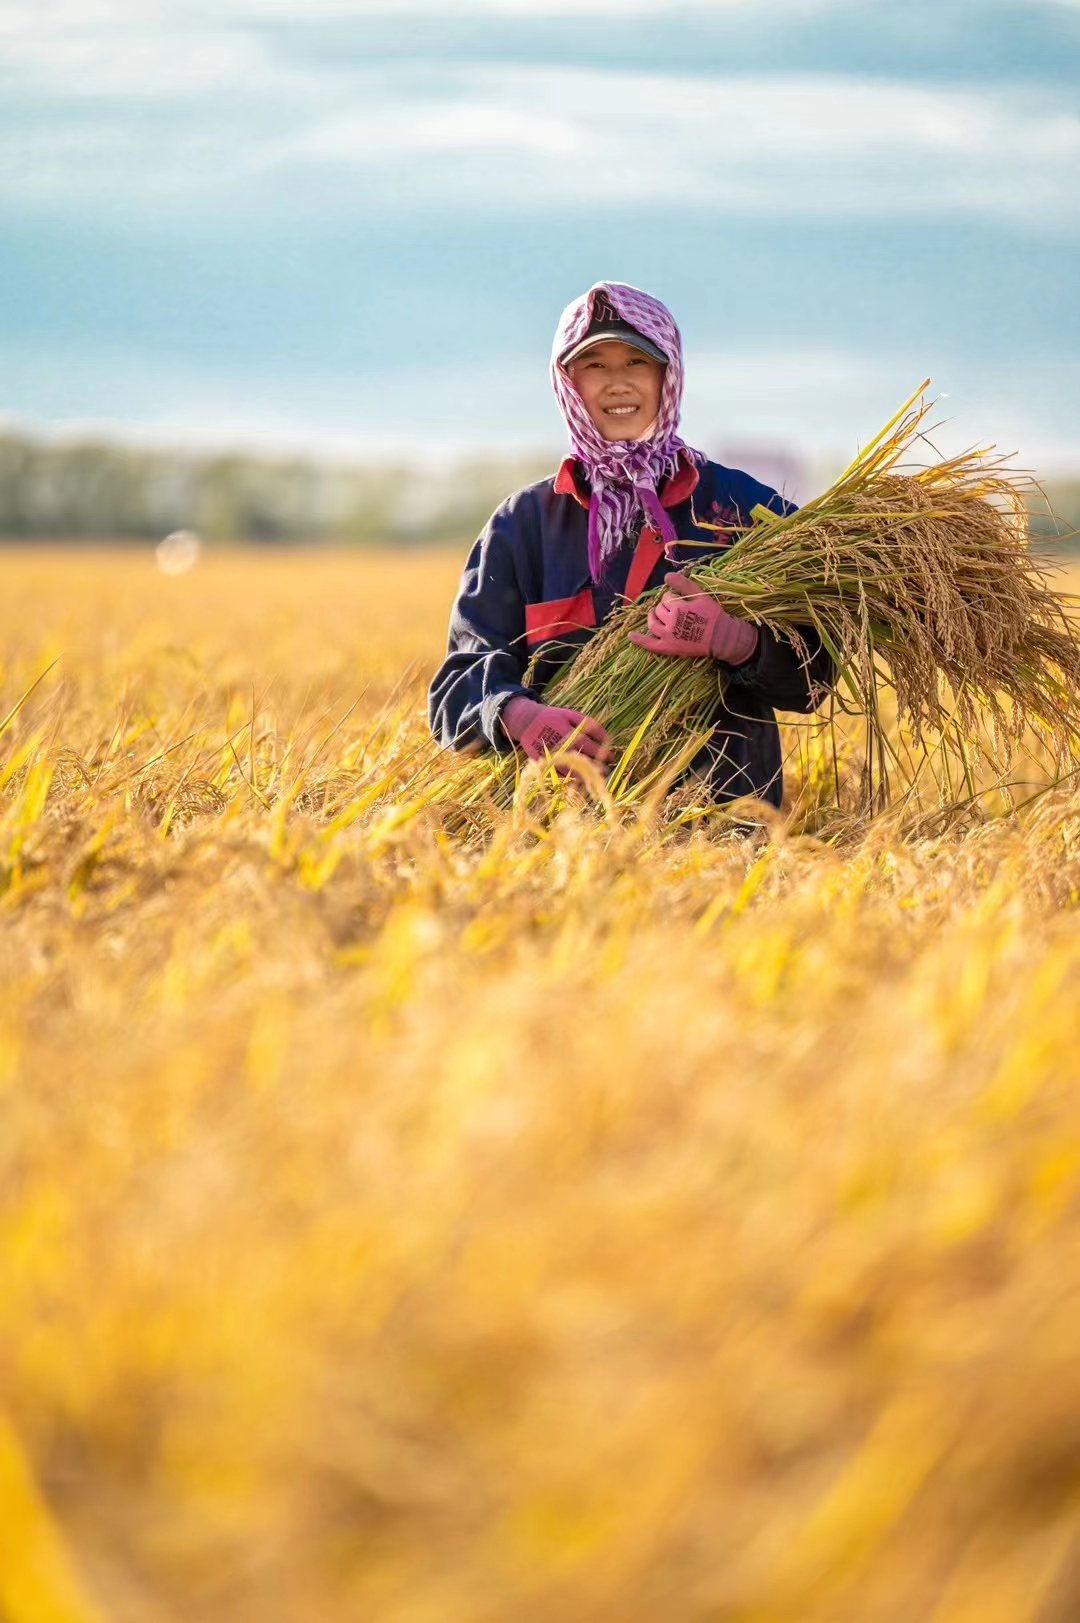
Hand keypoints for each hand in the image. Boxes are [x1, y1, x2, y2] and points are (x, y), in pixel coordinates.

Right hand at [501, 696, 612, 770]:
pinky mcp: (542, 764)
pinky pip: (558, 775)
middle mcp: (558, 746)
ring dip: (585, 776)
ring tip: (596, 778)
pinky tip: (580, 780)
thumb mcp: (570, 715)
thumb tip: (607, 737)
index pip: (587, 745)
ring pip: (570, 771)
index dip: (600, 752)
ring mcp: (549, 757)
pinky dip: (570, 779)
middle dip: (595, 767)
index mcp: (565, 732)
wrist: (527, 722)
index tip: (611, 756)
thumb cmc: (553, 717)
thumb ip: (589, 724)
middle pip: (579, 760)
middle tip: (606, 771)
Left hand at [627, 570, 758, 664]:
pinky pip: (650, 645)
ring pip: (652, 623)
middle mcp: (670, 622)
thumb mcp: (700, 596)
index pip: (667, 598)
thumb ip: (683, 584)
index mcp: (678, 608)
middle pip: (659, 610)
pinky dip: (639, 640)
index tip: (682, 601)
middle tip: (676, 609)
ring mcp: (667, 636)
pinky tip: (630, 636)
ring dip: (652, 617)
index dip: (672, 597)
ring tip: (655, 614)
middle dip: (664, 606)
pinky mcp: (668, 648)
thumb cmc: (712, 615)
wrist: (721, 638)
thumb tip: (666, 575)